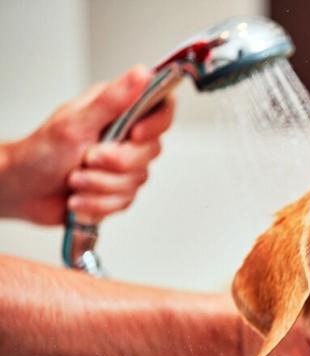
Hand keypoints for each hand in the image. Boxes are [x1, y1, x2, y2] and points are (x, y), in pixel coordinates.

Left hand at [0, 65, 174, 224]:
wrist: (22, 190)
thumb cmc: (40, 152)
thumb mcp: (75, 122)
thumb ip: (113, 100)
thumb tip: (142, 73)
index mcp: (118, 111)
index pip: (161, 108)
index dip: (156, 124)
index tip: (134, 135)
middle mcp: (125, 136)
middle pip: (151, 151)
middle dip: (116, 163)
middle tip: (87, 159)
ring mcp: (124, 166)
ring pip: (136, 181)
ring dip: (100, 186)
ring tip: (75, 180)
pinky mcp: (119, 190)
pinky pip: (125, 202)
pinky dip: (98, 203)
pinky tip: (79, 197)